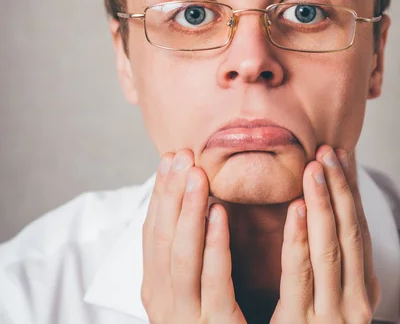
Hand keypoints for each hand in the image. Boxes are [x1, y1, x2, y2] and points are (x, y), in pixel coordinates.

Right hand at [141, 149, 247, 323]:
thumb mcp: (193, 290)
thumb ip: (191, 255)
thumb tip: (196, 203)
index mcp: (157, 290)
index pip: (152, 233)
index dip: (159, 194)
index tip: (169, 158)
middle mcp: (164, 303)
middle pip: (162, 239)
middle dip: (170, 194)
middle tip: (181, 156)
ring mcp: (187, 319)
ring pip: (181, 257)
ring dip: (188, 211)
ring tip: (197, 174)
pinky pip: (214, 282)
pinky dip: (214, 244)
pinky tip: (220, 213)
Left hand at [270, 146, 380, 323]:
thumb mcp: (329, 295)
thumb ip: (325, 259)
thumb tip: (317, 206)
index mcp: (362, 288)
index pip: (357, 229)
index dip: (349, 191)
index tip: (340, 156)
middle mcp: (355, 301)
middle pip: (348, 234)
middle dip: (338, 190)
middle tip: (327, 152)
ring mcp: (333, 316)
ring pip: (331, 248)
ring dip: (323, 204)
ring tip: (315, 168)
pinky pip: (301, 275)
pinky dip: (299, 237)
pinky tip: (296, 208)